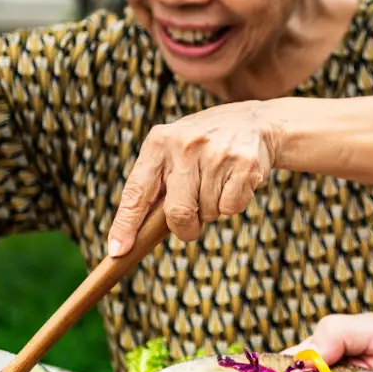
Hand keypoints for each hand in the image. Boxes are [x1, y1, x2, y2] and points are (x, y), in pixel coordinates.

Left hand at [108, 102, 277, 251]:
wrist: (253, 121)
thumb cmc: (203, 146)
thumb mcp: (173, 151)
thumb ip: (156, 183)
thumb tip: (135, 233)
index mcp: (158, 142)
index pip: (136, 191)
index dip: (125, 224)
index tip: (118, 250)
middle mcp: (184, 145)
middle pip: (177, 212)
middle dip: (184, 228)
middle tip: (191, 224)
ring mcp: (216, 154)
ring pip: (208, 213)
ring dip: (212, 210)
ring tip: (217, 183)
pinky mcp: (243, 164)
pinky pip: (231, 208)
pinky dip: (232, 204)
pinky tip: (233, 182)